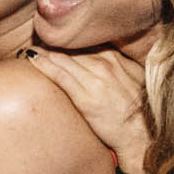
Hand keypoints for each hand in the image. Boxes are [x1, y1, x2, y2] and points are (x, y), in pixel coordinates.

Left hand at [26, 47, 149, 169]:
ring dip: (44, 51)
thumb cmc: (139, 112)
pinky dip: (44, 64)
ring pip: (63, 58)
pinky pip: (60, 75)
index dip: (71, 41)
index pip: (88, 43)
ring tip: (31, 48)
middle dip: (55, 43)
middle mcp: (106, 65)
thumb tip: (105, 59)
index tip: (57, 38)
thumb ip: (119, 66)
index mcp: (118, 59)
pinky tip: (32, 58)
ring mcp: (94, 80)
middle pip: (74, 48)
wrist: (142, 136)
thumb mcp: (135, 80)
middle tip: (38, 39)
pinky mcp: (85, 97)